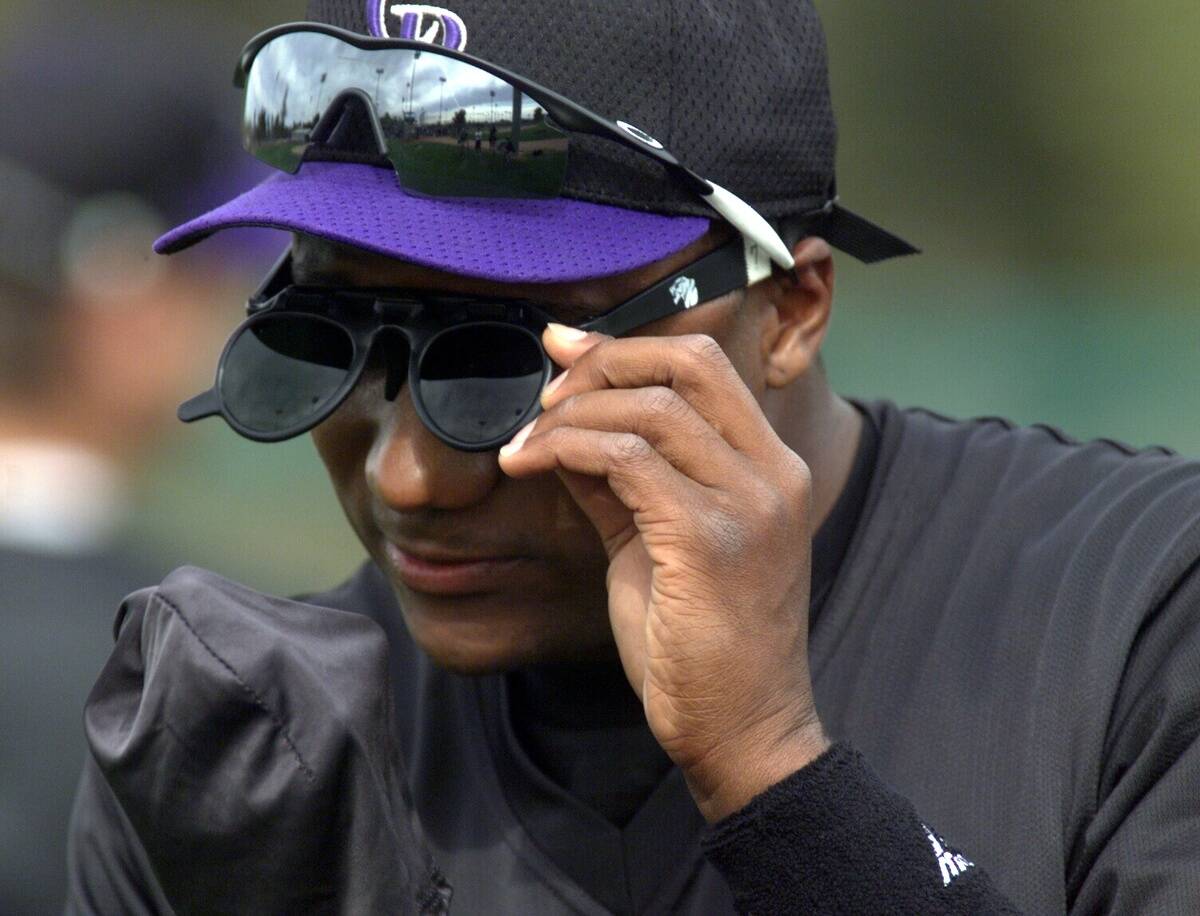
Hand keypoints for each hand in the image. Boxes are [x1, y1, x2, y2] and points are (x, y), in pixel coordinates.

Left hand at [498, 323, 829, 820]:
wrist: (742, 729)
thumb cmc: (703, 643)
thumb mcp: (659, 542)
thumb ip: (622, 480)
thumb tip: (565, 424)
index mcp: (771, 467)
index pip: (704, 365)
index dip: (626, 347)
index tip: (565, 350)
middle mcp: (771, 474)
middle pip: (685, 364)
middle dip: (602, 363)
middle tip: (546, 393)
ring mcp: (747, 504)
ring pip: (647, 410)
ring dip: (569, 415)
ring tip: (523, 445)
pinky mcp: (708, 540)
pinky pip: (624, 460)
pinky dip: (565, 450)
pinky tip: (527, 465)